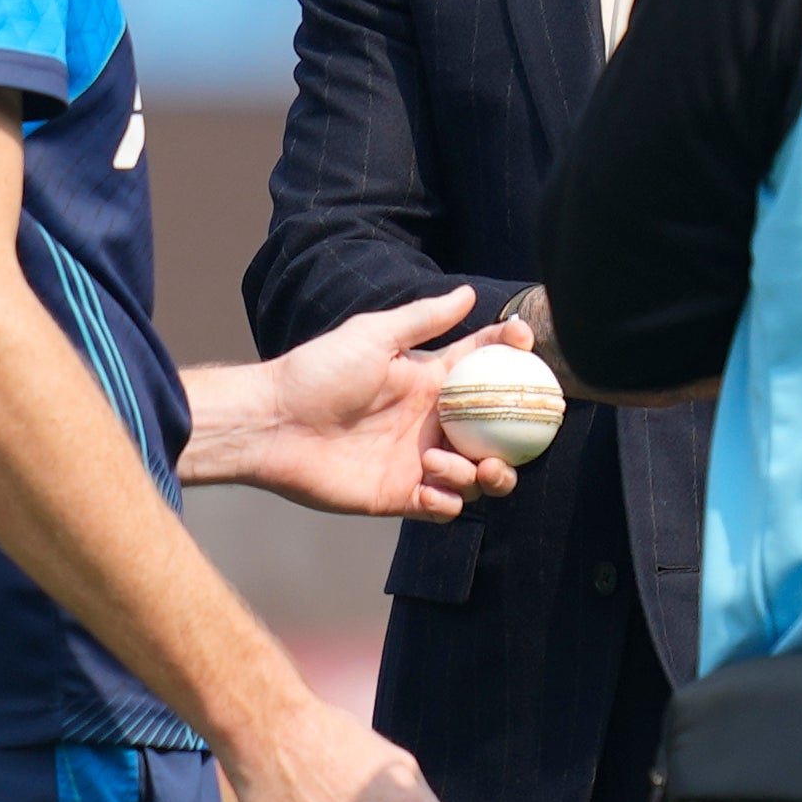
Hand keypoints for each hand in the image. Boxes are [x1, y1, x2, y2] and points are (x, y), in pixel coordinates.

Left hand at [250, 290, 525, 520]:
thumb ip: (422, 319)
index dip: (515, 359)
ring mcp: (418, 461)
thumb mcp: (373, 335)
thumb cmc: (317, 371)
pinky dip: (448, 503)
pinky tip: (431, 489)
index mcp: (429, 381)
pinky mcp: (399, 495)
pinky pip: (443, 508)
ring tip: (444, 462)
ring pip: (477, 476)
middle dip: (516, 442)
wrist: (273, 422)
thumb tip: (468, 292)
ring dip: (477, 474)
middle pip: (496, 435)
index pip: (487, 370)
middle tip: (510, 444)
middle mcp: (431, 423)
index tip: (528, 349)